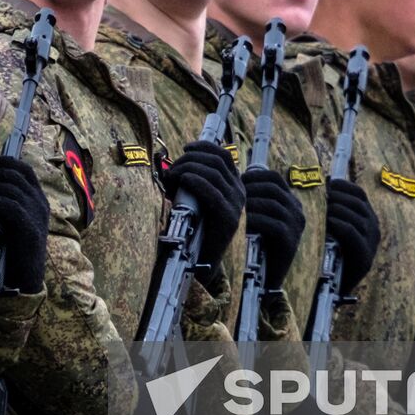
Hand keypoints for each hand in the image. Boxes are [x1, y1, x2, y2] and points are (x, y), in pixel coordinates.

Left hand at [0, 156, 48, 293]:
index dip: (7, 163)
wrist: (26, 277)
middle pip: (17, 175)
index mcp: (38, 198)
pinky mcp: (30, 228)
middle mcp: (41, 203)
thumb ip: (7, 202)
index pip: (25, 169)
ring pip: (12, 189)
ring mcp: (37, 215)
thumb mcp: (13, 220)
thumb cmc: (14, 247)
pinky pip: (11, 207)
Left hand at [162, 141, 244, 285]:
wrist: (208, 267)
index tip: (185, 148)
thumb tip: (177, 163)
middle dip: (191, 159)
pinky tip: (182, 182)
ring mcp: (239, 207)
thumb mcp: (200, 203)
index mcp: (237, 186)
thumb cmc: (199, 233)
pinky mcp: (230, 220)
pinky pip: (212, 193)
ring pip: (214, 173)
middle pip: (218, 161)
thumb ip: (197, 183)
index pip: (224, 155)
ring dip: (188, 168)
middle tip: (172, 169)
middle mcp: (242, 193)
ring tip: (172, 178)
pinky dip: (195, 181)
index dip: (204, 147)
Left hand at [243, 169, 305, 290]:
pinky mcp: (291, 241)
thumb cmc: (256, 243)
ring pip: (272, 205)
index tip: (237, 180)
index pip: (274, 178)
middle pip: (273, 188)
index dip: (254, 176)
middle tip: (231, 191)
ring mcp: (295, 226)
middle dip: (250, 188)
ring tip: (234, 205)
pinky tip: (242, 221)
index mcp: (290, 201)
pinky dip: (255, 220)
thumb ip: (253, 198)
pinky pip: (272, 224)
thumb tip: (236, 177)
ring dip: (250, 203)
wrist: (265, 277)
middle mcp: (297, 211)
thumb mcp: (257, 216)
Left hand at [325, 178, 378, 292]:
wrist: (336, 287)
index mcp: (367, 218)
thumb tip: (322, 182)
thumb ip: (331, 208)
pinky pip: (354, 234)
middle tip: (323, 194)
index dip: (344, 186)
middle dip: (339, 196)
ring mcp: (371, 243)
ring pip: (357, 217)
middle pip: (358, 203)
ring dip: (338, 209)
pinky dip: (341, 225)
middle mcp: (373, 228)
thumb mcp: (333, 226)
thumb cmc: (331, 252)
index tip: (329, 183)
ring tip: (323, 207)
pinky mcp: (364, 257)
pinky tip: (328, 221)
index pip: (360, 194)